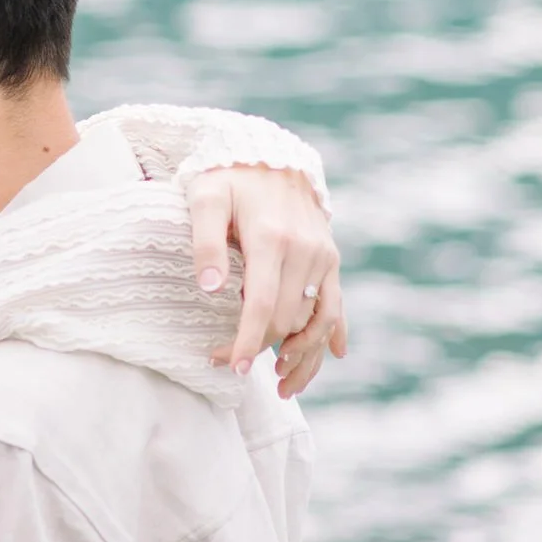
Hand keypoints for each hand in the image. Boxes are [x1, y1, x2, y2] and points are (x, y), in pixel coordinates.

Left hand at [187, 165, 346, 400]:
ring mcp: (323, 256)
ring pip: (319, 320)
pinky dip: (332, 334)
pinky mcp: (331, 258)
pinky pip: (336, 305)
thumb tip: (209, 288)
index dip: (246, 340)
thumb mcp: (206, 198)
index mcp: (271, 238)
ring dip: (304, 357)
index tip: (230, 367)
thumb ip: (205, 241)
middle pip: (288, 318)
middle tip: (231, 366)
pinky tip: (334, 356)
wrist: (269, 156)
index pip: (261, 304)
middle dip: (261, 348)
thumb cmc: (228, 178)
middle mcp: (305, 250)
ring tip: (282, 386)